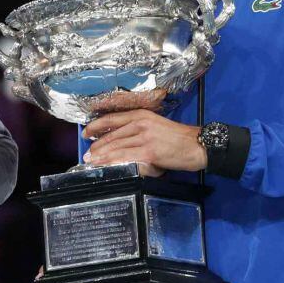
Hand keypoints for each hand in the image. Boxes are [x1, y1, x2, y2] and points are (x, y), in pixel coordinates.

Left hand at [81, 110, 205, 175]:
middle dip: (96, 146)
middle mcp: (141, 124)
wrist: (197, 145)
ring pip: (116, 147)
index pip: (112, 119)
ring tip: (92, 162)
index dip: (96, 126)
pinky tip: (107, 167)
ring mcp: (144, 138)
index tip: (86, 132)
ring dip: (102, 156)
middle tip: (87, 154)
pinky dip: (114, 163)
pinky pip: (126, 158)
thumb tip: (119, 139)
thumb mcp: (155, 126)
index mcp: (141, 115)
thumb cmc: (177, 138)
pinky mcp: (149, 152)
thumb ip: (138, 130)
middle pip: (112, 135)